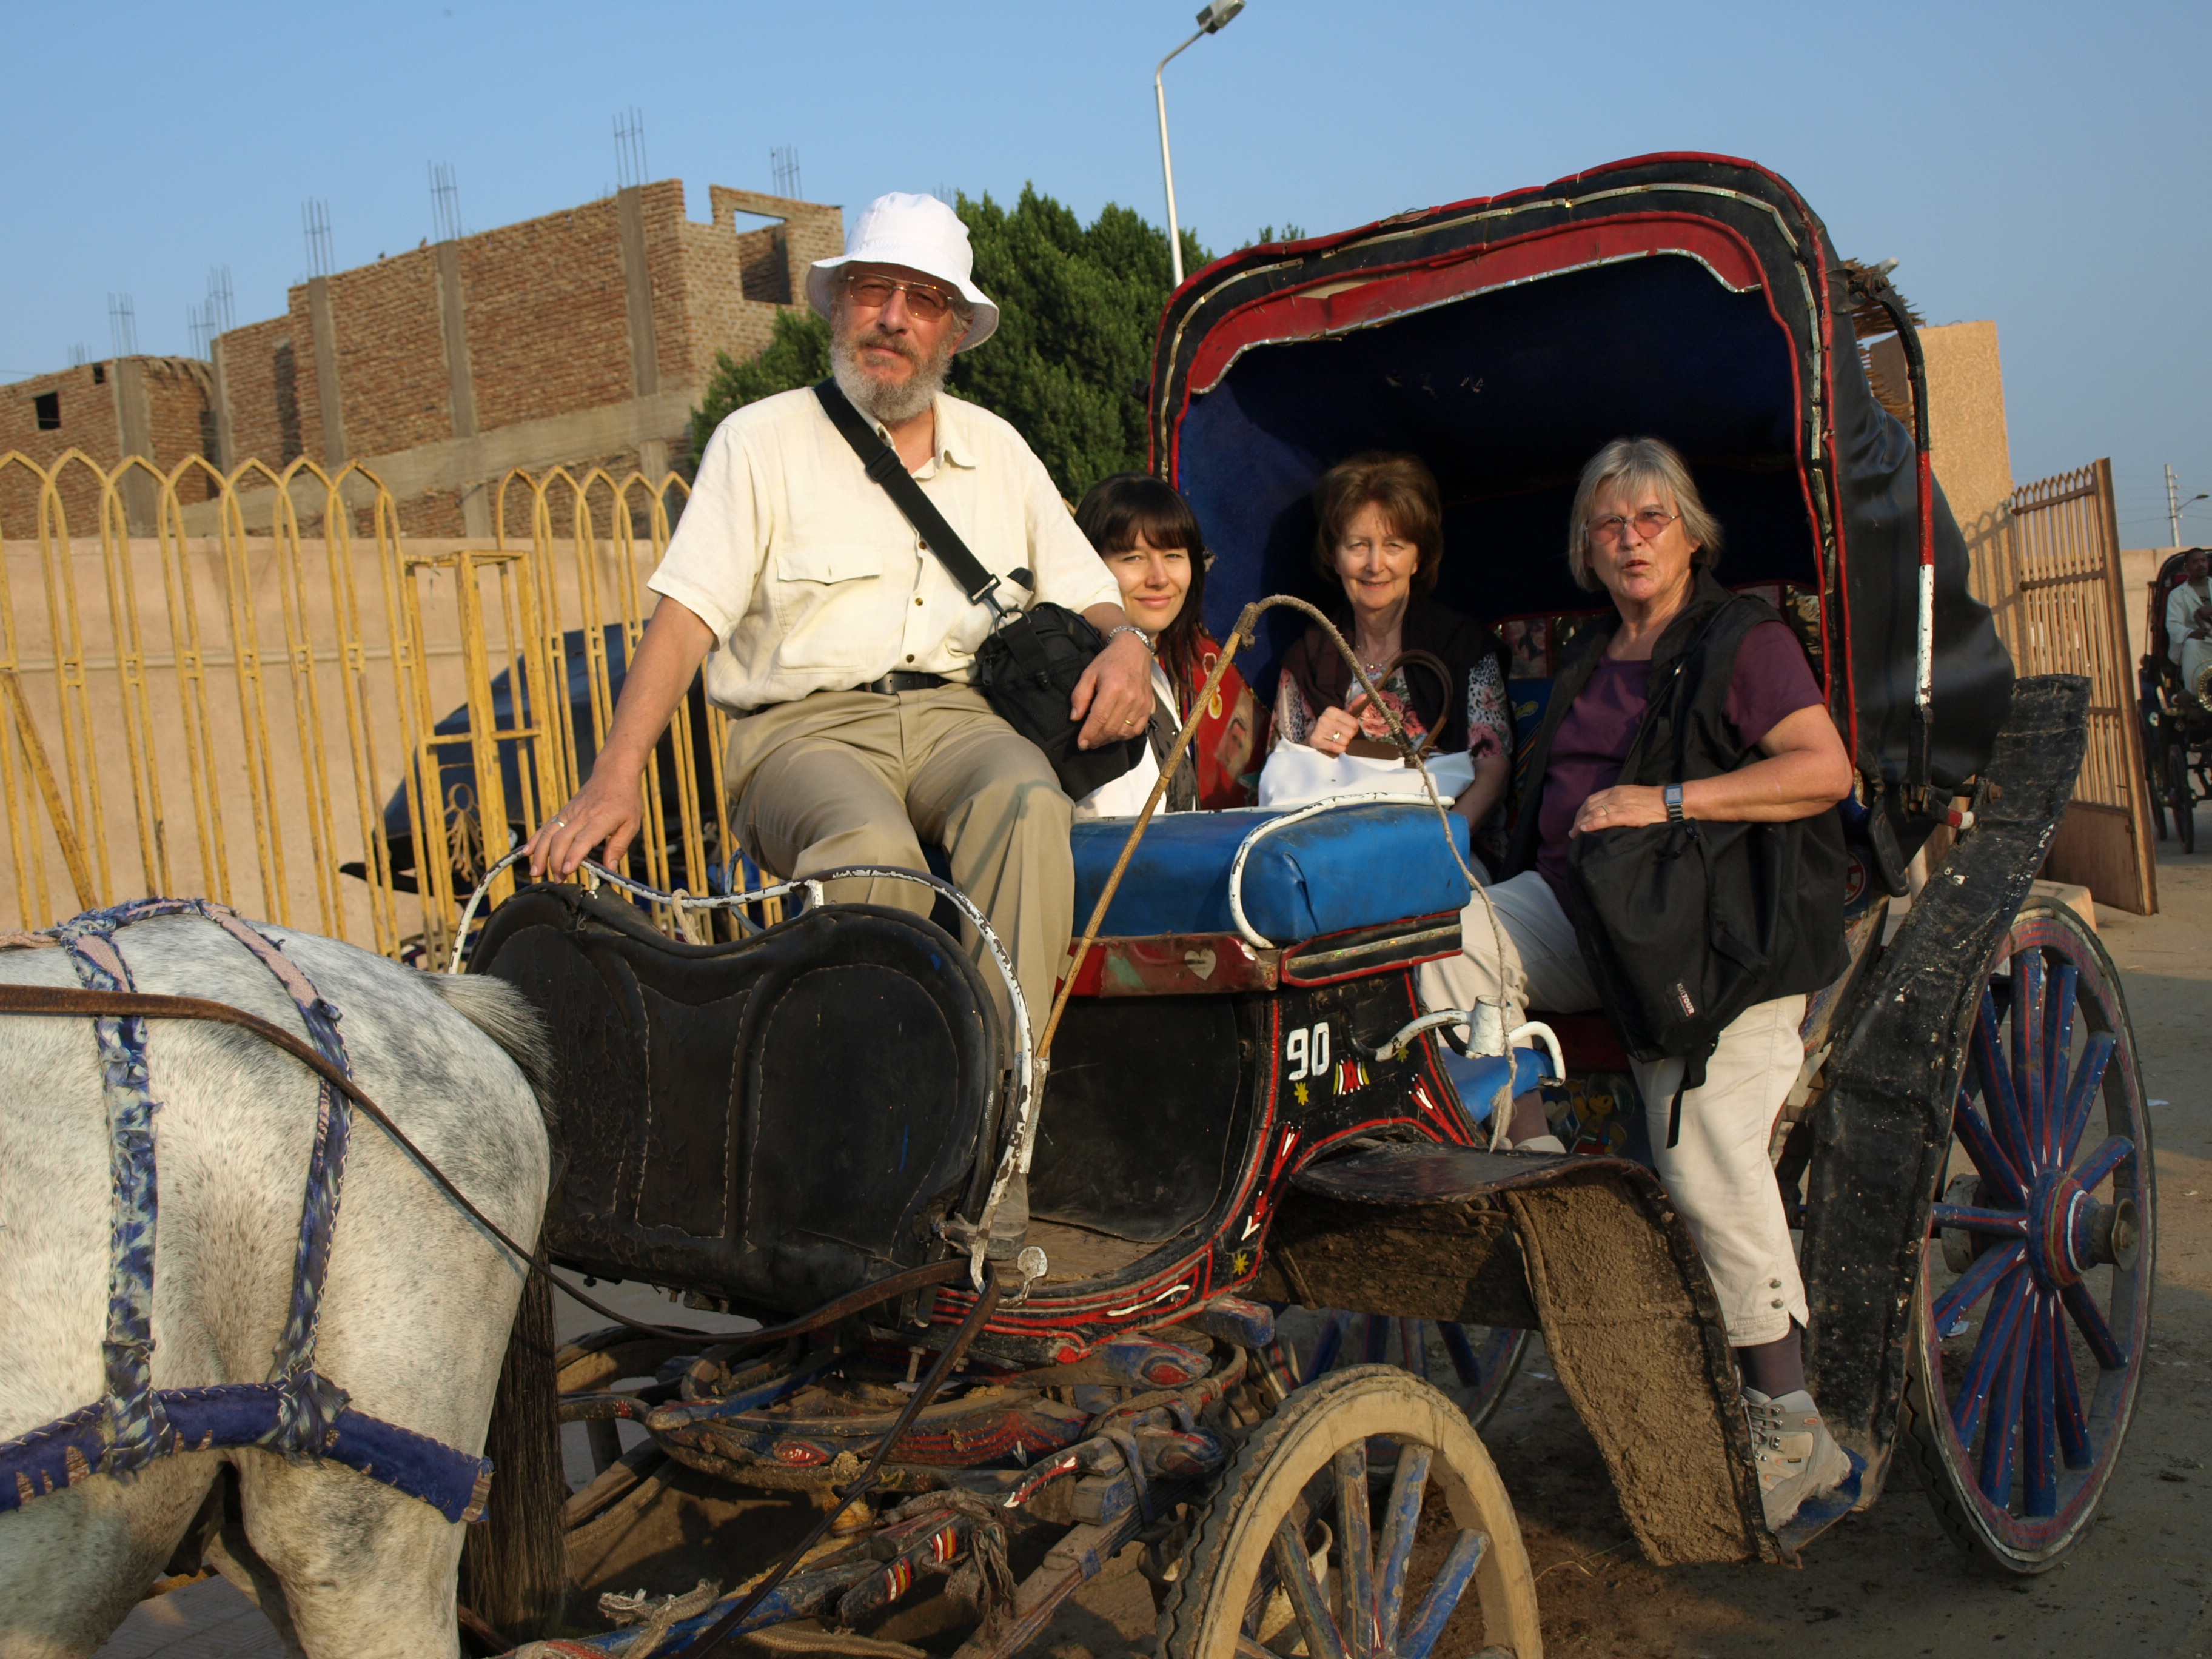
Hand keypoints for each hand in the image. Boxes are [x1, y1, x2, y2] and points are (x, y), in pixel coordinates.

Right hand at [524, 765, 644, 879]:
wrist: (613, 773)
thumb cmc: (625, 799)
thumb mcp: (631, 823)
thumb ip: (619, 847)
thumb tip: (610, 869)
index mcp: (601, 819)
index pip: (583, 839)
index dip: (574, 855)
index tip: (567, 870)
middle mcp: (581, 815)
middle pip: (562, 840)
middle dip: (556, 862)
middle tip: (558, 880)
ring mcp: (569, 812)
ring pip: (549, 833)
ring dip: (540, 853)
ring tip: (536, 872)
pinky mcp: (563, 811)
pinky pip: (546, 826)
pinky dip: (535, 839)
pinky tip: (526, 852)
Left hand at [1069, 631, 1155, 750]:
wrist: (1134, 651)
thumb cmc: (1109, 662)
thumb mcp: (1089, 674)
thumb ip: (1080, 696)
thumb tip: (1075, 718)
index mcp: (1113, 688)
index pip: (1099, 718)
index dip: (1089, 734)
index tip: (1081, 744)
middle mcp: (1130, 698)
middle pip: (1111, 728)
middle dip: (1097, 740)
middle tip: (1087, 744)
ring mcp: (1141, 704)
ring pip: (1124, 732)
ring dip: (1109, 740)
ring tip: (1098, 740)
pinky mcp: (1148, 707)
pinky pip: (1136, 730)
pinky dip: (1124, 736)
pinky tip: (1114, 734)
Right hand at [1306, 695, 1368, 757]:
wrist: (1314, 737)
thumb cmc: (1332, 726)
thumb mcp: (1342, 715)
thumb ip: (1354, 706)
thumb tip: (1365, 696)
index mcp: (1332, 710)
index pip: (1354, 723)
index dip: (1354, 729)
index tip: (1347, 729)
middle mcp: (1324, 718)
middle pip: (1350, 732)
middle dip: (1349, 737)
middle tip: (1343, 736)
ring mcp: (1319, 729)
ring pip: (1344, 741)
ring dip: (1344, 744)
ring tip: (1338, 741)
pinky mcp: (1315, 740)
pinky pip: (1335, 747)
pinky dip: (1339, 749)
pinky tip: (1336, 747)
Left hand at [1570, 784, 1667, 836]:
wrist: (1671, 801)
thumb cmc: (1655, 801)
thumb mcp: (1633, 796)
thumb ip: (1620, 801)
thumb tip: (1609, 812)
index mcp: (1616, 790)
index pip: (1592, 799)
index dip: (1582, 811)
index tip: (1577, 820)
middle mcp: (1615, 795)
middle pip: (1589, 806)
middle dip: (1578, 819)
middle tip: (1572, 831)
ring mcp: (1621, 804)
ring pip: (1594, 812)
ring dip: (1581, 824)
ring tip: (1574, 834)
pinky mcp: (1628, 814)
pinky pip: (1605, 819)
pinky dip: (1592, 824)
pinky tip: (1584, 830)